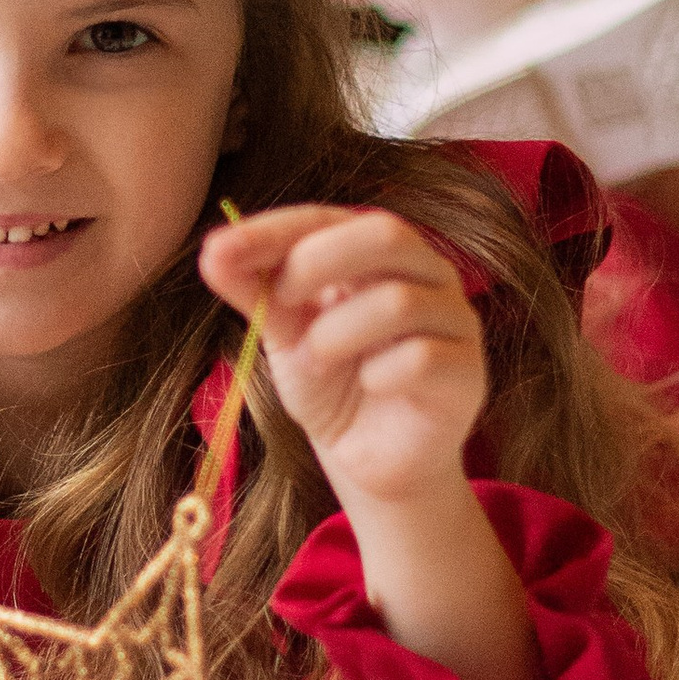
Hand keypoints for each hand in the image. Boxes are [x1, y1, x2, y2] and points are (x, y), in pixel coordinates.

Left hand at [200, 203, 487, 516]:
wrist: (370, 461)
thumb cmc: (332, 384)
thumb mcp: (284, 334)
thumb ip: (255, 291)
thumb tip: (211, 251)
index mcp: (378, 252)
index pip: (329, 218)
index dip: (274, 230)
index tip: (221, 250)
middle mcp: (426, 272)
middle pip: (386, 233)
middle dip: (318, 261)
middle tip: (281, 300)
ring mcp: (454, 319)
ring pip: (399, 300)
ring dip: (337, 333)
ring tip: (317, 360)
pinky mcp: (467, 372)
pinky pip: (421, 357)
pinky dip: (378, 373)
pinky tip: (369, 387)